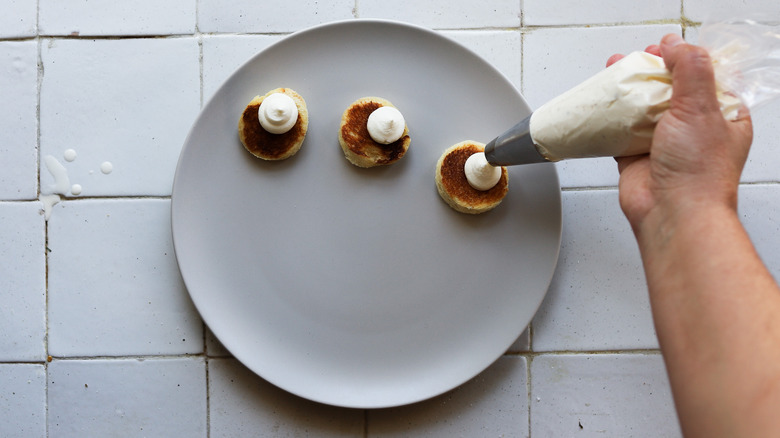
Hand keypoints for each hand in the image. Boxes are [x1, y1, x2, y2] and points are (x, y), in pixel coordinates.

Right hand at [611, 34, 752, 233]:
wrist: (672, 215)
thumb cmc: (698, 174)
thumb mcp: (701, 108)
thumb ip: (690, 69)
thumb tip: (676, 44)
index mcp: (724, 118)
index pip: (706, 78)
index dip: (686, 60)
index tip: (666, 48)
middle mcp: (695, 131)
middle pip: (671, 90)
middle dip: (653, 72)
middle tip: (639, 58)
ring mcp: (665, 145)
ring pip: (644, 109)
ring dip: (630, 92)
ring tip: (616, 72)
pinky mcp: (637, 158)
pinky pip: (621, 132)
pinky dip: (612, 119)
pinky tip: (605, 105)